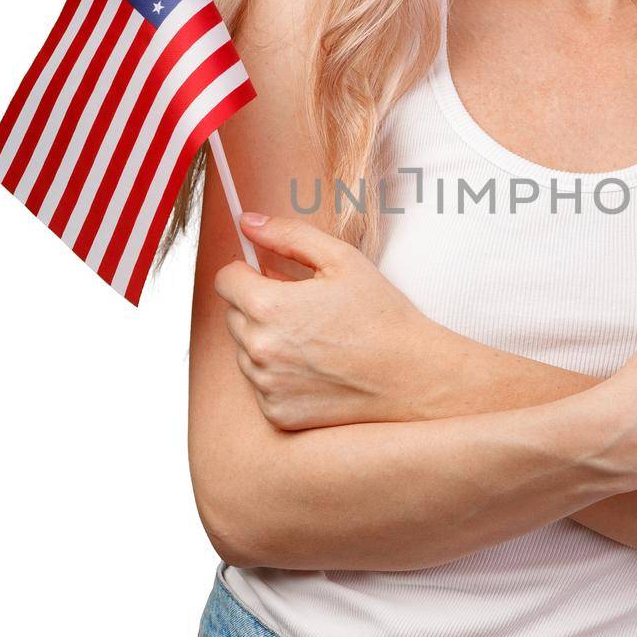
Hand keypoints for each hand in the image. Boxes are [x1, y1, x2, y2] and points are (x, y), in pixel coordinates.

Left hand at [213, 213, 443, 430]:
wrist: (412, 376)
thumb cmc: (381, 316)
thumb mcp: (341, 260)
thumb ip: (288, 235)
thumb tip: (248, 222)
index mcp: (269, 307)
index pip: (225, 280)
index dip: (247, 271)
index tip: (271, 276)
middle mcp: (259, 350)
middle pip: (234, 315)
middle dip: (259, 306)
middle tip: (305, 309)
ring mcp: (266, 386)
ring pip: (246, 351)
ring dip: (267, 341)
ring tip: (314, 340)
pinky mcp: (277, 414)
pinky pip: (262, 385)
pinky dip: (280, 375)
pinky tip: (316, 369)